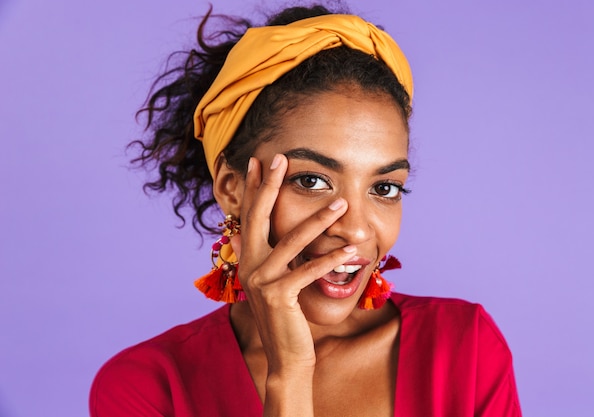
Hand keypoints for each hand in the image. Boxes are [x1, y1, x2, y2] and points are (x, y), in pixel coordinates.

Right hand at [231, 154, 355, 375]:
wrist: (285, 356)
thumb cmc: (284, 317)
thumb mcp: (268, 283)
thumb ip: (258, 257)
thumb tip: (237, 236)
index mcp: (248, 260)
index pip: (250, 216)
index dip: (256, 188)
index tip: (260, 161)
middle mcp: (249, 266)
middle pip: (260, 217)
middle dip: (271, 185)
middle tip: (282, 159)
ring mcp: (261, 281)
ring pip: (292, 241)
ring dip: (318, 220)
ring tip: (341, 203)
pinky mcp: (279, 296)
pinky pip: (309, 270)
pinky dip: (332, 259)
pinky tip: (352, 249)